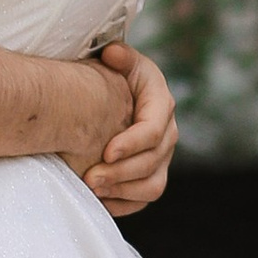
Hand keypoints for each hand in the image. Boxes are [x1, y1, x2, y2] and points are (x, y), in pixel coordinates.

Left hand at [81, 43, 176, 212]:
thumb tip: (113, 53)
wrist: (109, 94)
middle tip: (90, 178)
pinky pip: (143, 199)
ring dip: (122, 191)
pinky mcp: (150, 175)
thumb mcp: (116, 59)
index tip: (106, 151)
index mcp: (161, 103)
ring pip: (152, 185)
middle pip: (152, 162)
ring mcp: (160, 158)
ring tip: (92, 189)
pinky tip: (98, 201)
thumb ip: (117, 56)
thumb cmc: (110, 73)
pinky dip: (122, 204)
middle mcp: (167, 133)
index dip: (132, 143)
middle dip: (121, 173)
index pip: (153, 130)